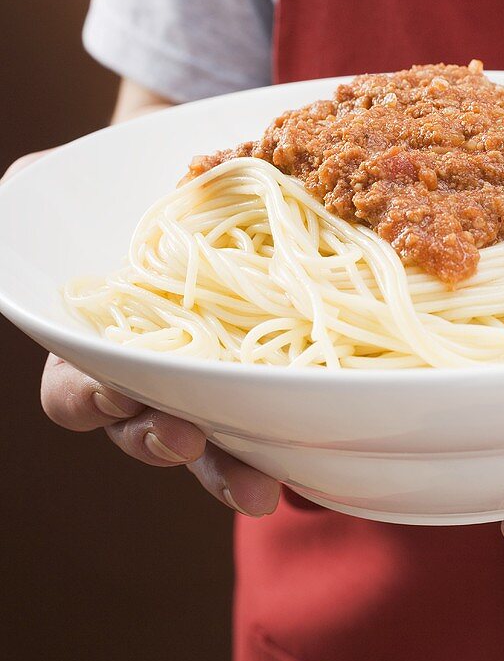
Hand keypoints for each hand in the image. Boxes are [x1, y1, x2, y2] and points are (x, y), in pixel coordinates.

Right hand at [3, 151, 279, 518]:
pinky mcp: (266, 366)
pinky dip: (291, 436)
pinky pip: (273, 414)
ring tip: (262, 488)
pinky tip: (315, 457)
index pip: (73, 390)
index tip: (116, 390)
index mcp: (94, 342)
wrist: (190, 171)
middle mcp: (147, 373)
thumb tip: (12, 189)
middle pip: (143, 432)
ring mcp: (208, 376)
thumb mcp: (61, 184)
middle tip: (186, 440)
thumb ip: (28, 198)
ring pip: (212, 441)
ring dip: (229, 469)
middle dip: (162, 445)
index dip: (88, 397)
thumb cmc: (114, 185)